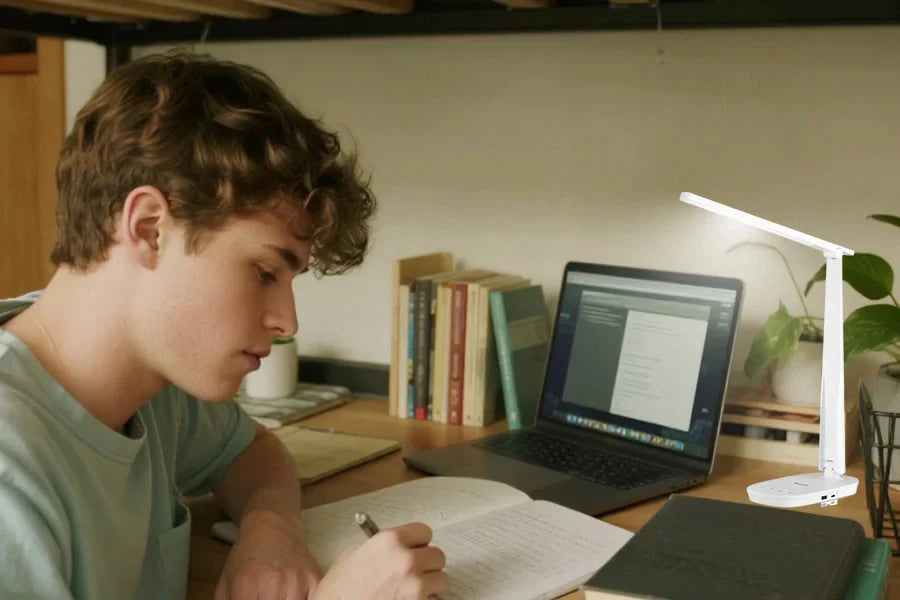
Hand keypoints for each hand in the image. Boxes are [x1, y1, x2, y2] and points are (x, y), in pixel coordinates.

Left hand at [215, 510, 322, 599]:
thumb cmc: (246, 558)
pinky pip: (314, 599)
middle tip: (265, 597)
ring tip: (279, 596)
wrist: (273, 526)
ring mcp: (298, 581)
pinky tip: (293, 595)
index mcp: (247, 585)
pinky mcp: (316, 578)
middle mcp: (274, 583)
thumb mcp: (225, 585)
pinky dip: (304, 599)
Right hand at [312, 522, 447, 599]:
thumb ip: (379, 546)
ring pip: (441, 580)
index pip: (424, 531)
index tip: (417, 548)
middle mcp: (406, 560)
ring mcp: (415, 586)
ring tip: (410, 591)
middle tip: (413, 573)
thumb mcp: (352, 557)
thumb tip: (396, 546)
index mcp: (389, 542)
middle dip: (427, 565)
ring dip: (430, 586)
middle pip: (437, 555)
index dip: (419, 542)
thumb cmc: (338, 593)